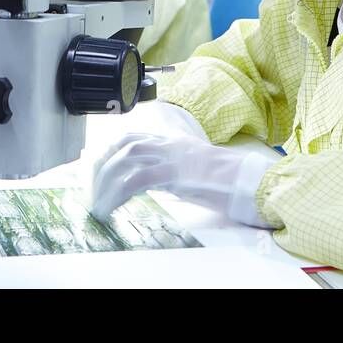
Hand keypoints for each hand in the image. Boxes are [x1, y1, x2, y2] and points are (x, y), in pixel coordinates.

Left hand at [90, 132, 276, 227]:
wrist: (249, 180)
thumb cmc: (228, 179)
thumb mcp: (197, 168)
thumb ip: (175, 168)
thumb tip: (156, 180)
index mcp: (174, 142)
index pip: (134, 136)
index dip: (111, 149)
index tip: (98, 165)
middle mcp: (170, 145)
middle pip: (125, 145)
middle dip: (103, 165)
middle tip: (93, 188)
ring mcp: (173, 158)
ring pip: (127, 159)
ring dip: (107, 181)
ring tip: (99, 203)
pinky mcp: (176, 175)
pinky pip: (137, 181)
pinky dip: (119, 193)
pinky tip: (112, 207)